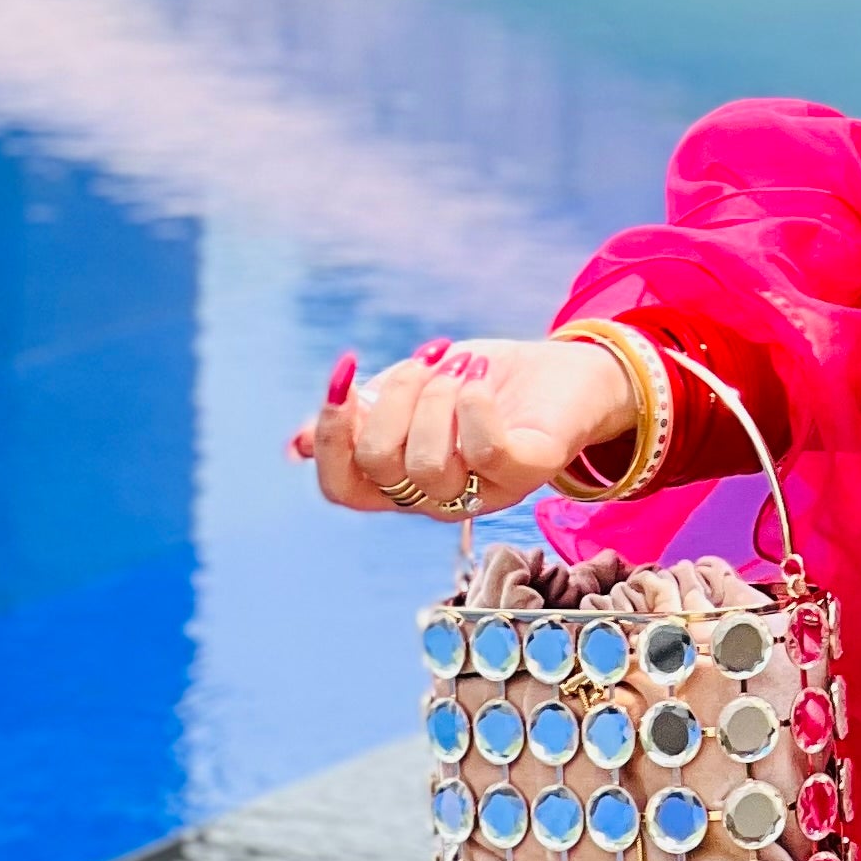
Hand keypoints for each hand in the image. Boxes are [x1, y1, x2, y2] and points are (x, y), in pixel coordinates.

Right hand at [296, 336, 636, 516]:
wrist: (569, 370)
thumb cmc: (484, 383)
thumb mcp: (412, 390)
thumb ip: (362, 415)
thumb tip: (290, 446)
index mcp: (401, 483)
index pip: (341, 485)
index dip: (329, 435)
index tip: (345, 372)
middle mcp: (437, 499)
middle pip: (378, 464)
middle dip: (394, 397)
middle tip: (428, 362)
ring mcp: (483, 492)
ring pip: (426, 463)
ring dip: (437, 396)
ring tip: (462, 367)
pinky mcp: (527, 472)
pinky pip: (483, 451)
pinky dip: (472, 406)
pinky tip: (478, 379)